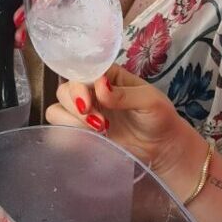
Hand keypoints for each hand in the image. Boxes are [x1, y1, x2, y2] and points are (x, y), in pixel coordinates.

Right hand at [46, 65, 202, 181]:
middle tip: (100, 122)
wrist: (163, 149)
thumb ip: (124, 94)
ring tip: (100, 130)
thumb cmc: (160, 118)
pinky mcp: (83, 133)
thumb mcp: (149, 101)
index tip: (87, 102)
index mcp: (106, 76)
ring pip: (57, 109)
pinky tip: (89, 140)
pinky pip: (60, 130)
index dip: (78, 85)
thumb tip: (100, 86)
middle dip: (76, 107)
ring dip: (73, 121)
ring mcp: (85, 113)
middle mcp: (91, 92)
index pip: (80, 71)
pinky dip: (68, 135)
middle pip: (64, 90)